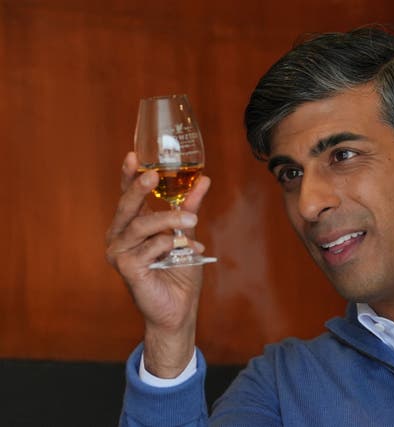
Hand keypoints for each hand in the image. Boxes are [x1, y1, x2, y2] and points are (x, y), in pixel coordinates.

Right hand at [106, 152, 210, 377]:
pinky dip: (170, 246)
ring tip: (191, 221)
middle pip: (127, 207)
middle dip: (139, 189)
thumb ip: (190, 208)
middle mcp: (120, 237)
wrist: (179, 309)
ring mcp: (119, 253)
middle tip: (153, 175)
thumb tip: (204, 180)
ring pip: (141, 226)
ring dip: (169, 220)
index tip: (133, 155)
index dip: (128, 176)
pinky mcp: (126, 269)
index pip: (127, 197)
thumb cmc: (179, 273)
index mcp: (131, 226)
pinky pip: (148, 248)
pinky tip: (184, 250)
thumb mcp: (186, 234)